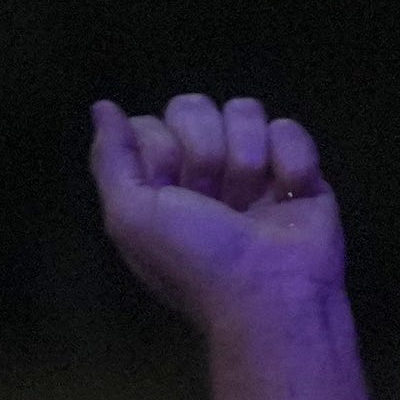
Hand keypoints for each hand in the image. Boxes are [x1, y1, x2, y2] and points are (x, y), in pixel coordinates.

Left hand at [88, 94, 345, 339]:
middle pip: (194, 107)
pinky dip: (289, 162)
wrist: (269, 294)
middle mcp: (200, 172)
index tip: (170, 191)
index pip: (150, 124)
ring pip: (243, 110)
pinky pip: (287, 127)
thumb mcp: (130, 216)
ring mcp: (250, 167)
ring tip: (250, 205)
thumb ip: (111, 159)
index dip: (160, 150)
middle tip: (212, 200)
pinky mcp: (297, 168)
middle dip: (204, 152)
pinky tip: (289, 195)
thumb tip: (102, 106)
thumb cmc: (193, 261)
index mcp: (156, 184)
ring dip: (246, 160)